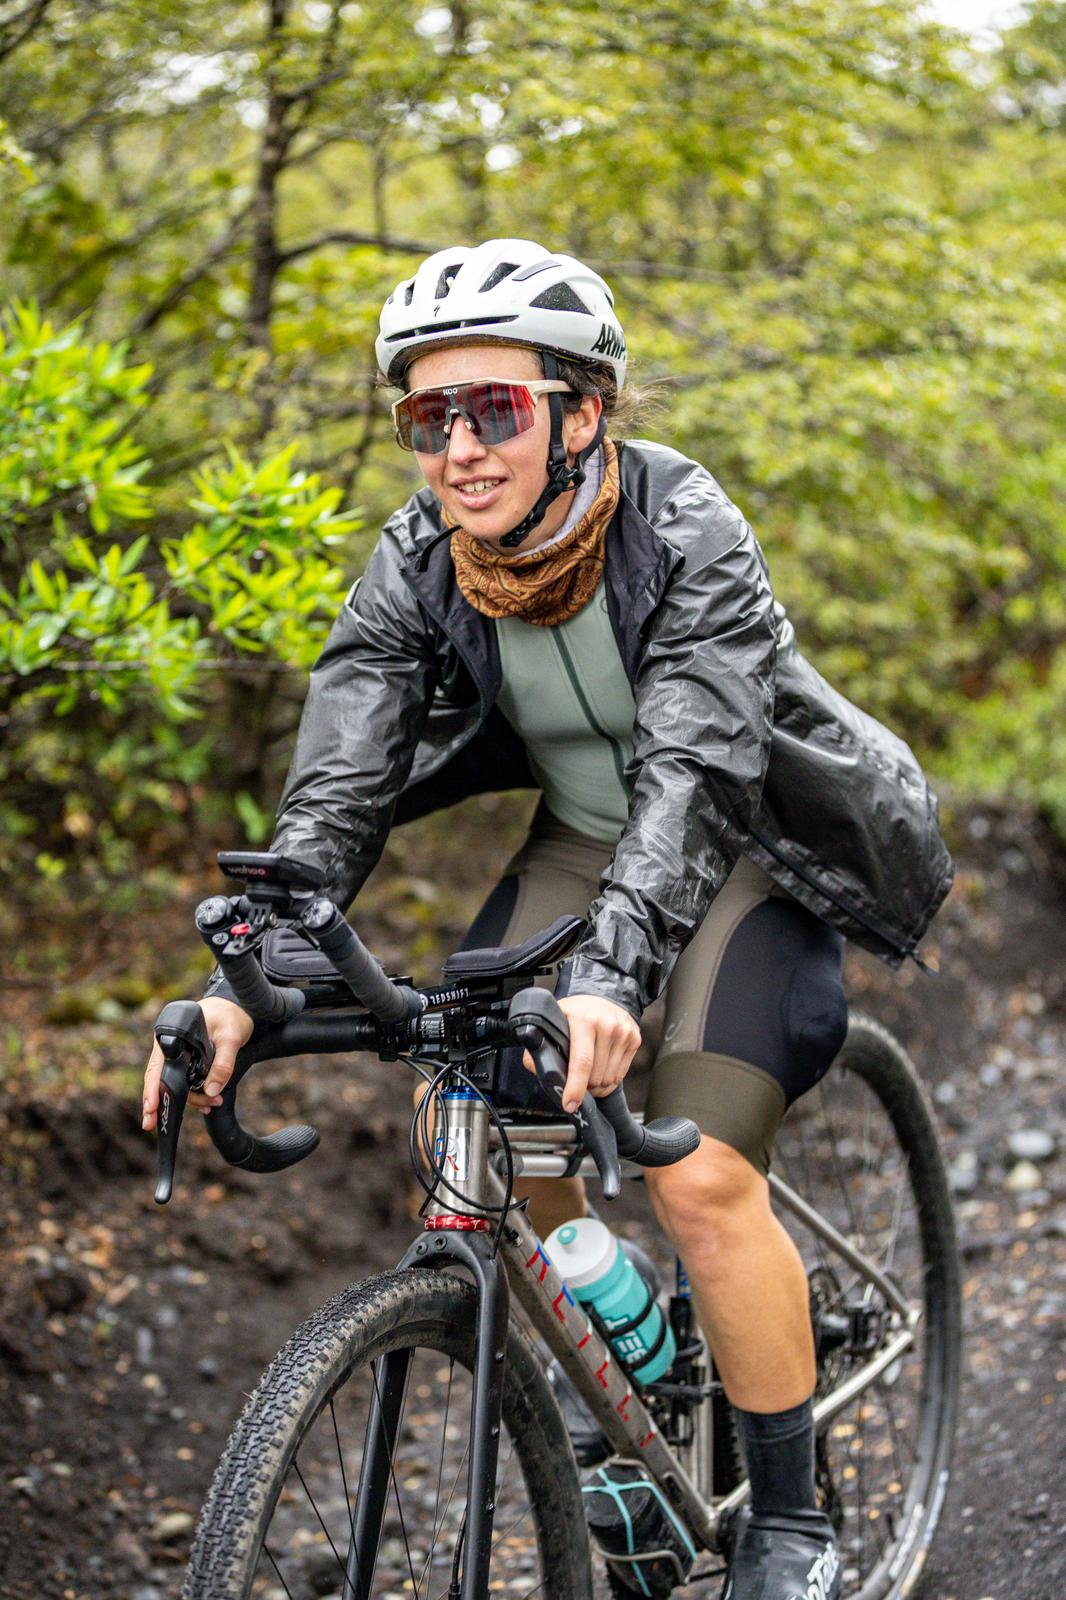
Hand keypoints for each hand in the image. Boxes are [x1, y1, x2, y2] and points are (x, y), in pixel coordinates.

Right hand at [142, 997, 254, 1130]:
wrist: (238, 1004)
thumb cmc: (231, 1015)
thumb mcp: (231, 1038)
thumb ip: (223, 1064)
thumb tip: (212, 1092)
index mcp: (172, 1035)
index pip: (156, 1068)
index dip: (152, 1091)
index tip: (150, 1109)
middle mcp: (169, 1046)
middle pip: (159, 1080)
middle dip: (160, 1104)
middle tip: (151, 1125)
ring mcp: (176, 1054)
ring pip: (175, 1084)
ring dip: (191, 1099)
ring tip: (213, 1105)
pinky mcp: (187, 1061)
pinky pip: (185, 1081)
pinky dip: (196, 1094)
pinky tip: (209, 1103)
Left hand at [523, 993, 640, 1113]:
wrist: (603, 996)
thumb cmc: (575, 1013)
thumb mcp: (554, 1022)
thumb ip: (541, 1046)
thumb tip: (537, 1068)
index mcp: (584, 1020)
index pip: (582, 1062)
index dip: (575, 1087)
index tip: (569, 1104)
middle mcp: (607, 1025)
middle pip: (596, 1076)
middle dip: (584, 1087)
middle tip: (576, 1081)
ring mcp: (623, 1032)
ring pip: (610, 1079)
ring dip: (597, 1086)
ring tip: (588, 1075)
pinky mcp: (634, 1039)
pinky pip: (621, 1075)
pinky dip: (609, 1080)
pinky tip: (601, 1070)